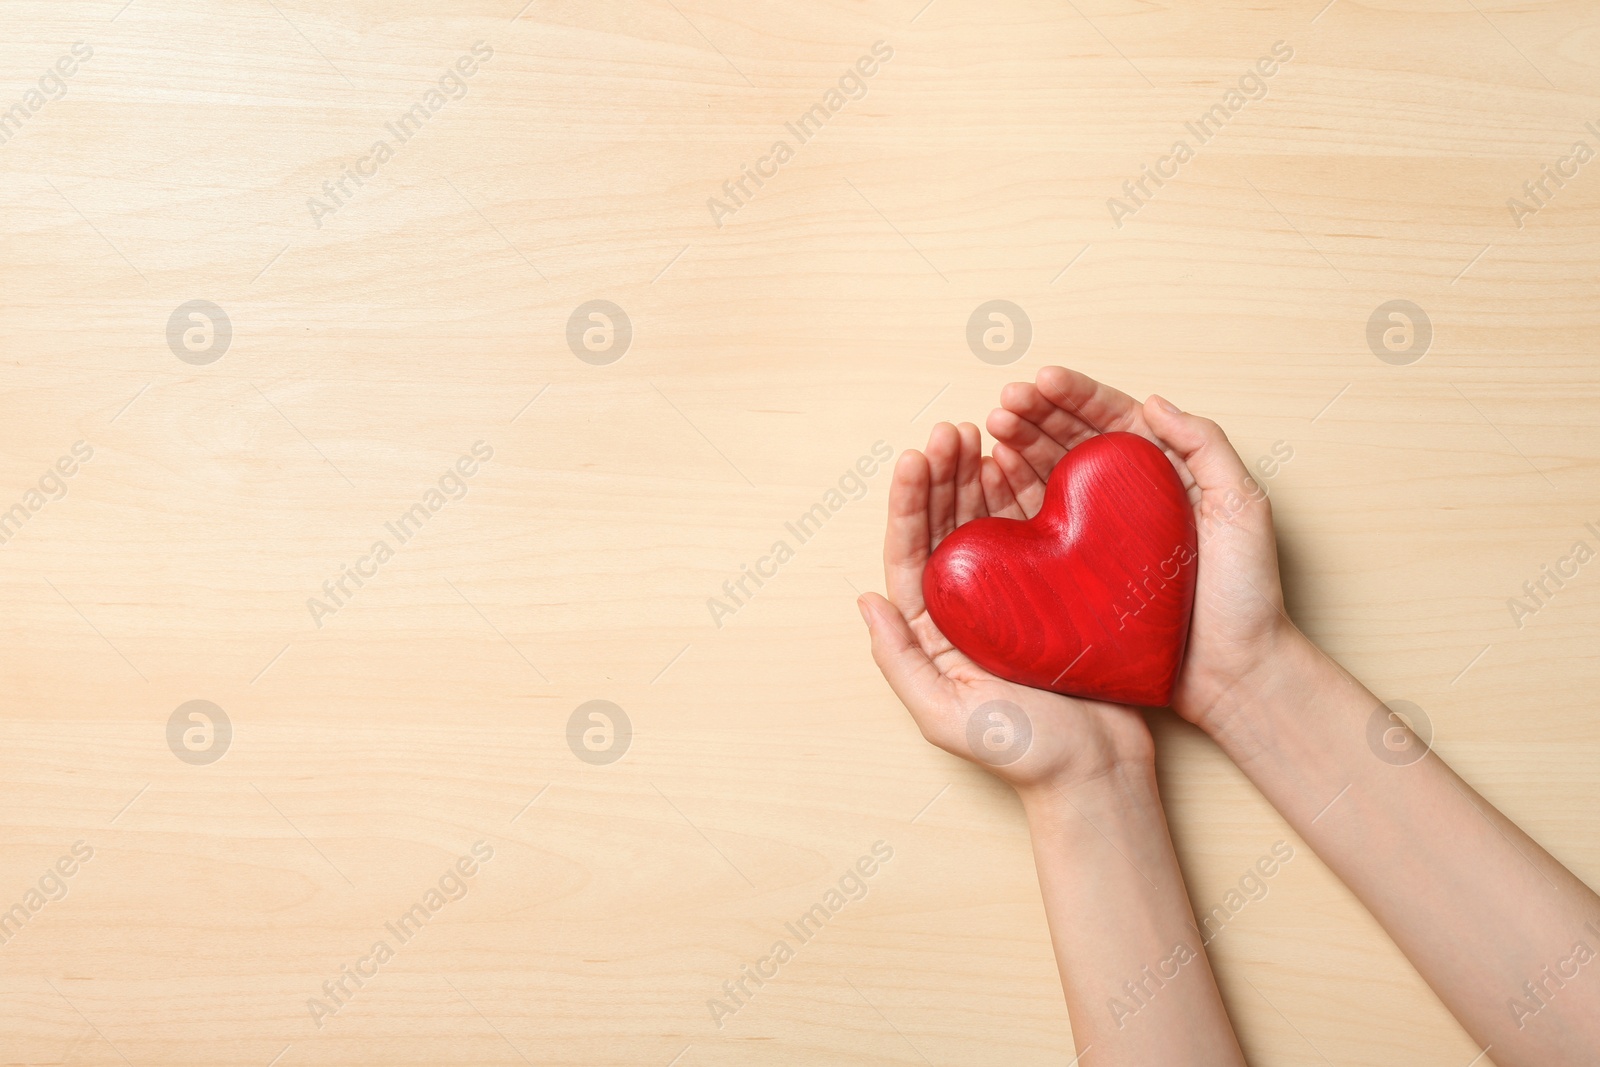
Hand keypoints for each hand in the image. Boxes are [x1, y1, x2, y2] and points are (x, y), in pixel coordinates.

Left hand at [859, 421, 1152, 799]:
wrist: (1098, 774)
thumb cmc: (1024, 754)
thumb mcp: (944, 716)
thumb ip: (900, 661)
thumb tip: (865, 600)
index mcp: (933, 632)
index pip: (910, 553)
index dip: (908, 503)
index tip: (914, 457)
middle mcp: (966, 608)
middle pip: (945, 526)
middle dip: (943, 474)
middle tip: (949, 429)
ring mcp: (1010, 597)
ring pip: (986, 521)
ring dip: (979, 476)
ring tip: (980, 432)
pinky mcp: (1053, 592)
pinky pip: (1032, 532)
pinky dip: (1025, 494)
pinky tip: (1023, 461)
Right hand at [984, 366, 1294, 732]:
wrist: (1234, 674)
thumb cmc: (1246, 595)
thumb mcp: (1243, 507)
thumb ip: (1207, 446)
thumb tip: (1152, 401)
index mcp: (1164, 472)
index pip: (1112, 419)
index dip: (1074, 396)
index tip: (1041, 380)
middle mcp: (1126, 498)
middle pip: (1072, 440)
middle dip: (1034, 415)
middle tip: (1004, 404)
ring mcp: (1098, 535)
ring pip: (1048, 476)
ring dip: (1016, 448)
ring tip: (990, 432)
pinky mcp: (1077, 572)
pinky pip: (1038, 526)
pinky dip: (1010, 497)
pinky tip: (990, 478)